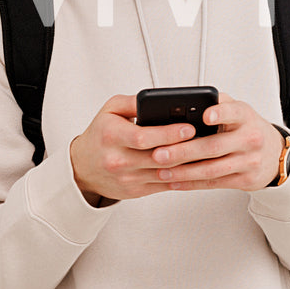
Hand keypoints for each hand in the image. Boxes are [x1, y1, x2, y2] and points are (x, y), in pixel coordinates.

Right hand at [68, 94, 199, 204]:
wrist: (82, 168)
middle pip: (157, 157)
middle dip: (184, 149)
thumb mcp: (111, 110)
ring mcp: (127, 178)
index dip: (168, 134)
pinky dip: (182, 177)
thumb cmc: (100, 134)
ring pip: (165, 173)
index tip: (189, 128)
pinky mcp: (135, 191)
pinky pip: (164, 185)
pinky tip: (197, 167)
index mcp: (111, 136)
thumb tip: (159, 97)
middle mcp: (117, 160)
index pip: (143, 137)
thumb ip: (134, 101)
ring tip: (207, 153)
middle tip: (206, 140)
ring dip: (188, 165)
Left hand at [149, 92, 284, 192]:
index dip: (220, 113)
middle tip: (159, 153)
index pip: (234, 112)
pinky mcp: (245, 180)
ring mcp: (249, 161)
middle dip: (183, 151)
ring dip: (183, 172)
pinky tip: (175, 182)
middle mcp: (250, 139)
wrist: (275, 154)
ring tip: (161, 171)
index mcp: (245, 117)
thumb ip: (216, 103)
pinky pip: (214, 183)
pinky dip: (192, 184)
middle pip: (214, 146)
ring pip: (212, 169)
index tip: (205, 115)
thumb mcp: (238, 111)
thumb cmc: (247, 129)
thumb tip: (185, 100)